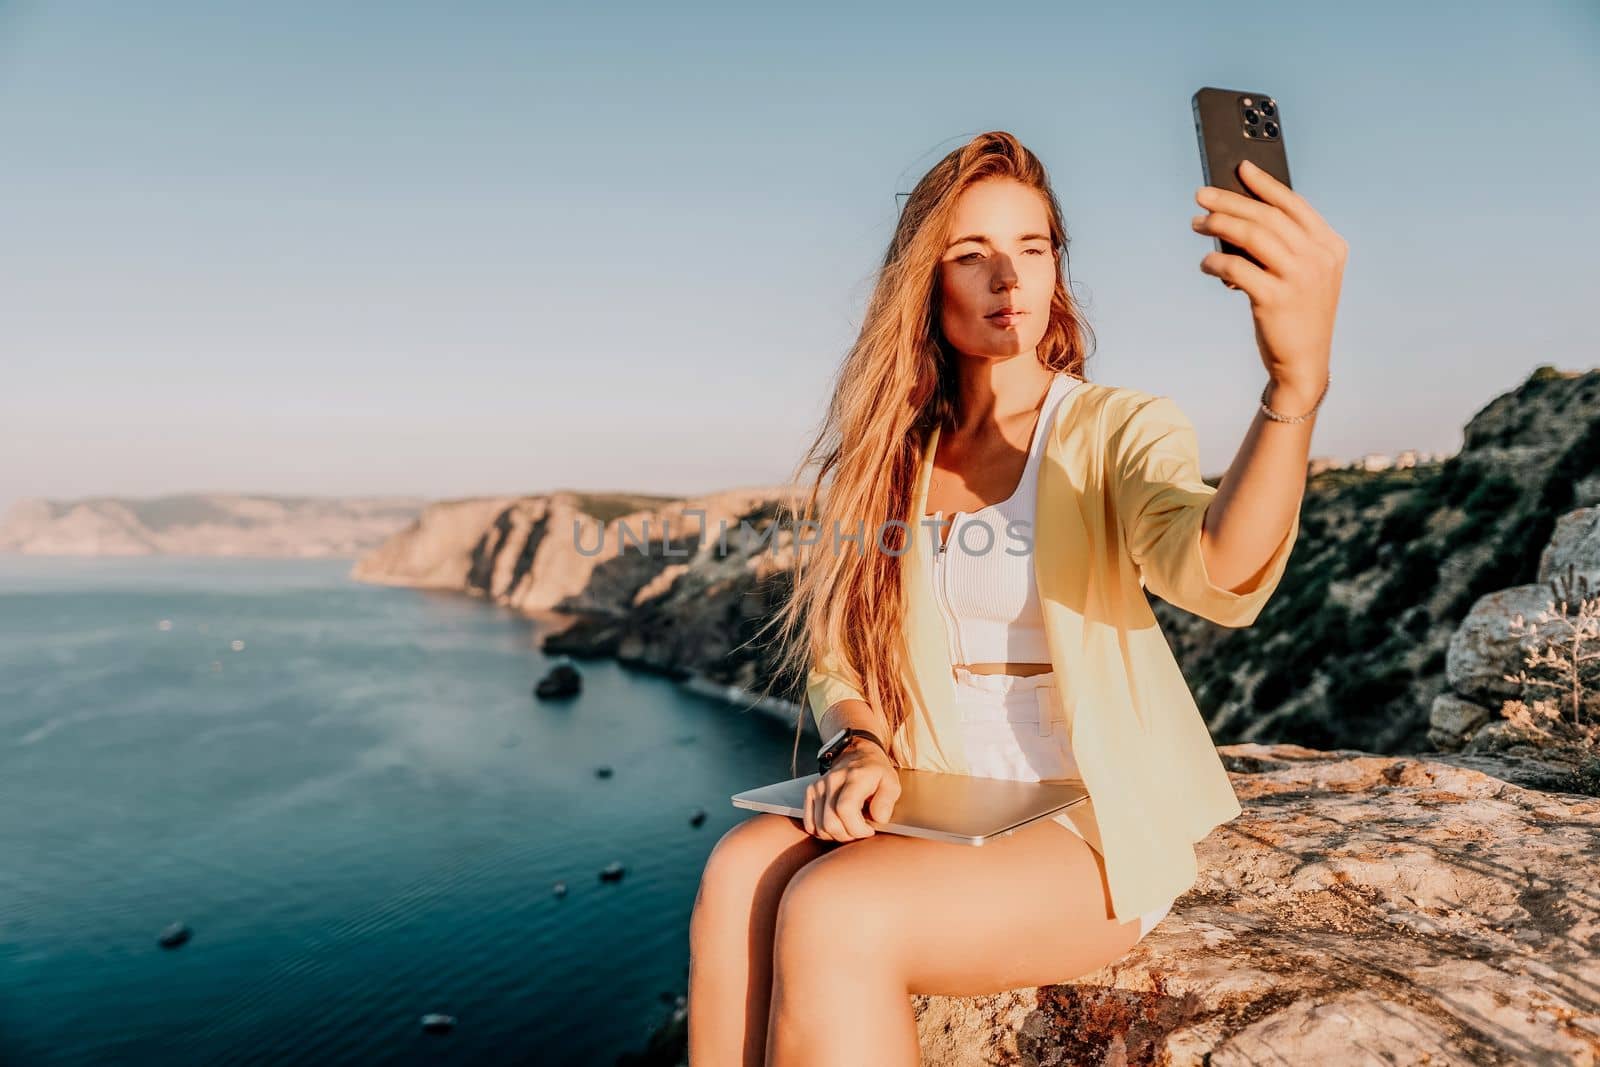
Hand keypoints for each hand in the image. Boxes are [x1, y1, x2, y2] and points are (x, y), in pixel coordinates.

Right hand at [804, 740, 899, 842]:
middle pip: (830, 822)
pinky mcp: (811, 791)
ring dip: (836, 835)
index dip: (857, 828)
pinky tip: (836, 826)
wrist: (858, 754)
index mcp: (854, 777)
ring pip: (819, 826)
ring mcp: (819, 786)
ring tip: (850, 828)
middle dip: (848, 835)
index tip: (869, 830)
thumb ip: (887, 801)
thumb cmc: (876, 772)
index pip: (845, 809)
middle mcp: (833, 780)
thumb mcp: (892, 783)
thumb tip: (878, 819)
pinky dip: (822, 831)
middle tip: (860, 832)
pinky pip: (810, 823)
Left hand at [1191, 159, 1345, 397]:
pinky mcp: (1275, 299)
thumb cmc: (1296, 315)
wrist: (1304, 362)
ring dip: (1218, 225)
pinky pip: (1237, 267)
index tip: (1241, 168)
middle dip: (1230, 201)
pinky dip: (1216, 261)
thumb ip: (1286, 246)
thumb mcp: (1304, 276)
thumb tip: (1238, 216)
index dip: (1266, 184)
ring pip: (1252, 235)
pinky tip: (1205, 262)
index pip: (1294, 204)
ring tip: (1197, 223)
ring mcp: (1299, 278)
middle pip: (1267, 216)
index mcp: (1330, 246)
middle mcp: (1319, 258)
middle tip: (1201, 195)